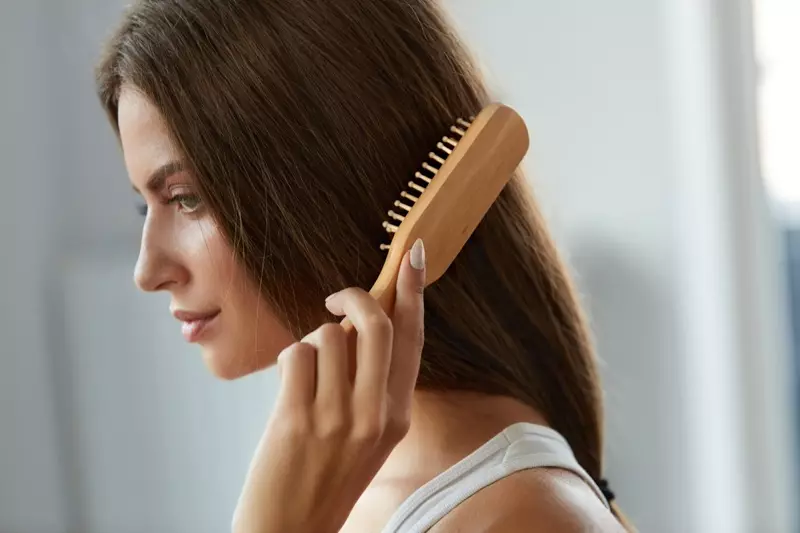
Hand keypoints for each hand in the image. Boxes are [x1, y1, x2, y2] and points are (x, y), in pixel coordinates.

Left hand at [232, 239, 426, 532]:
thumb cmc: (326, 476)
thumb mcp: (368, 433)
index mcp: (398, 415)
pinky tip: (289, 388)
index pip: (413, 340)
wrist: (291, 530)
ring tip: (305, 375)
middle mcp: (376, 414)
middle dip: (353, 296)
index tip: (412, 255)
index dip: (413, 293)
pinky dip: (290, 360)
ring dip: (311, 343)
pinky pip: (297, 355)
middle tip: (335, 299)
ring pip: (328, 337)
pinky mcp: (298, 420)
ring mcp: (338, 418)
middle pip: (376, 324)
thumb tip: (354, 323)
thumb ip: (370, 383)